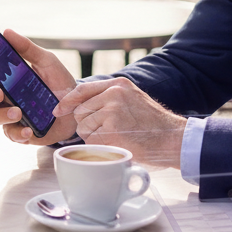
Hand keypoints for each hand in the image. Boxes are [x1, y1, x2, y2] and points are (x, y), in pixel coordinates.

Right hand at [0, 28, 78, 145]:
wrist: (78, 107)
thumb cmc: (60, 82)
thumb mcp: (46, 61)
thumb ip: (28, 48)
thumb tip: (7, 32)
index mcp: (9, 78)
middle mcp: (7, 97)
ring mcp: (13, 115)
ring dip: (3, 115)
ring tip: (18, 112)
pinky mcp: (22, 132)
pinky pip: (12, 135)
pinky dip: (18, 133)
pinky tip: (28, 130)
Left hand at [54, 78, 186, 167]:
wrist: (172, 137)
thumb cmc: (153, 123)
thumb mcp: (133, 98)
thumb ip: (110, 97)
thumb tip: (81, 104)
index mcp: (118, 84)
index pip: (82, 89)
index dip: (67, 101)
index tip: (59, 110)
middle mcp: (114, 94)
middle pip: (80, 111)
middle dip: (86, 124)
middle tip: (106, 131)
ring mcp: (112, 112)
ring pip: (84, 127)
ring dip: (93, 137)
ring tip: (114, 137)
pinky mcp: (112, 130)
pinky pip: (91, 141)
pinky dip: (100, 147)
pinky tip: (116, 144)